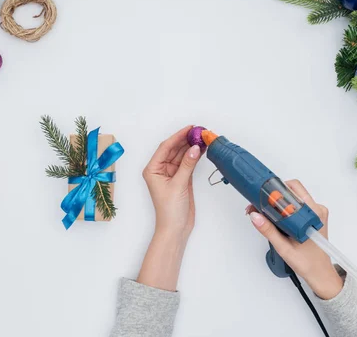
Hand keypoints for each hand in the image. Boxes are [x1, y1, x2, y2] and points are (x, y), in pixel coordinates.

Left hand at [137, 126, 202, 290]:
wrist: (175, 228)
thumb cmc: (170, 210)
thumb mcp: (178, 185)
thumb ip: (187, 165)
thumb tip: (195, 148)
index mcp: (153, 169)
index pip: (165, 147)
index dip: (177, 136)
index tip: (189, 129)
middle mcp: (160, 169)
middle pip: (174, 149)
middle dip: (186, 140)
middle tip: (199, 131)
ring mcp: (171, 174)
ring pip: (182, 155)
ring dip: (191, 147)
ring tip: (203, 138)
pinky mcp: (181, 178)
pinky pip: (188, 163)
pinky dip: (195, 156)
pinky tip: (202, 149)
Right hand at [247, 180, 343, 299]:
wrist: (320, 274)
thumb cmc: (308, 263)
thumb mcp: (284, 247)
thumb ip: (268, 230)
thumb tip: (255, 216)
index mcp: (313, 214)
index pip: (294, 188)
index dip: (276, 189)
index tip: (263, 196)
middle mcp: (317, 210)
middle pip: (293, 191)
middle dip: (274, 197)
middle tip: (260, 207)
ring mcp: (316, 213)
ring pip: (294, 199)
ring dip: (279, 204)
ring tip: (267, 216)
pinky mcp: (314, 217)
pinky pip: (297, 206)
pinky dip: (286, 210)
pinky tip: (277, 220)